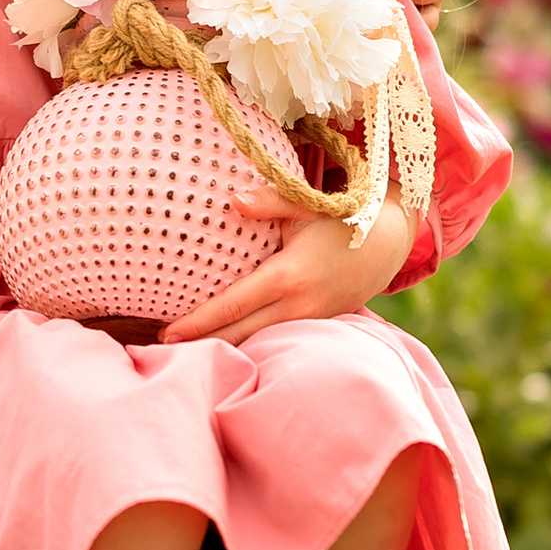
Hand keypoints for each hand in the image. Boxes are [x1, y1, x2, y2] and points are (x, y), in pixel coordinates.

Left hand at [163, 184, 416, 344]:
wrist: (389, 242)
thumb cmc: (343, 217)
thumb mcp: (306, 205)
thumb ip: (268, 202)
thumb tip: (232, 200)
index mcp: (289, 276)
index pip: (233, 305)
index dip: (198, 321)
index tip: (168, 331)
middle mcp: (298, 306)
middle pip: (239, 334)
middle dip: (201, 343)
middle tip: (161, 346)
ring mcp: (309, 321)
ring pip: (258, 341)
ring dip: (224, 346)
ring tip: (186, 350)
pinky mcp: (316, 326)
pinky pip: (276, 338)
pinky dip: (249, 342)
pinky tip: (225, 342)